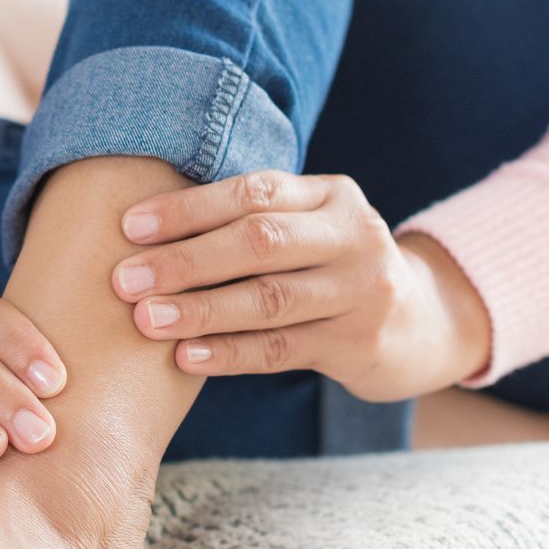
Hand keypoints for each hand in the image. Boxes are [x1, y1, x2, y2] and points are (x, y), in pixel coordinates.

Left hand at [110, 171, 491, 400]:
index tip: (130, 226)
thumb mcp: (310, 228)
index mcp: (331, 195)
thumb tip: (141, 229)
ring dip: (201, 310)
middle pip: (260, 242)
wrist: (423, 321)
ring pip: (269, 299)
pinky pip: (282, 349)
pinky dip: (230, 353)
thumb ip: (252, 220)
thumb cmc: (332, 267)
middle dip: (186, 260)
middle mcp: (354, 235)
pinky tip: (186, 357)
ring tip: (147, 319)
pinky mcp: (360, 343)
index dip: (189, 208)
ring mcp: (362, 291)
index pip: (254, 192)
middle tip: (126, 280)